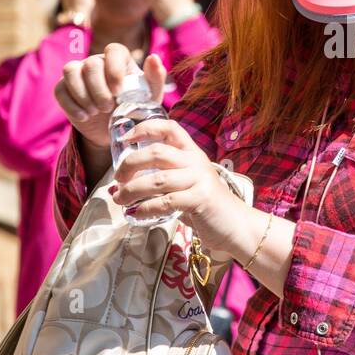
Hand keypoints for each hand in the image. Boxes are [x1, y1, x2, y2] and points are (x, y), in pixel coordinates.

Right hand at [54, 42, 166, 150]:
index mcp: (119, 59)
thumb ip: (156, 78)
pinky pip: (60, 90)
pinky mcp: (63, 88)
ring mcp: (78, 72)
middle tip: (107, 107)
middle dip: (98, 89)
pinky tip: (85, 116)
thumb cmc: (135, 108)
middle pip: (91, 64)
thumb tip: (154, 58)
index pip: (114, 50)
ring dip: (83, 95)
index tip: (119, 91)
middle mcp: (97, 61)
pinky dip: (72, 105)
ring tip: (95, 112)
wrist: (114, 130)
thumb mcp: (150, 98)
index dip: (114, 69)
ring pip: (71, 71)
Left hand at [111, 118, 254, 259]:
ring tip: (119, 199)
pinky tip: (136, 213)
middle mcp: (196, 161)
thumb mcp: (187, 186)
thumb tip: (121, 188)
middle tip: (117, 179)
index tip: (125, 139)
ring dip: (132, 190)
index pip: (170, 128)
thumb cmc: (207, 207)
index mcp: (192, 153)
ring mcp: (199, 179)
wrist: (237, 226)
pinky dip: (145, 208)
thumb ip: (161, 182)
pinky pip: (165, 201)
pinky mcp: (200, 199)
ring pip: (157, 179)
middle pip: (157, 152)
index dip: (145, 128)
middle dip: (130, 164)